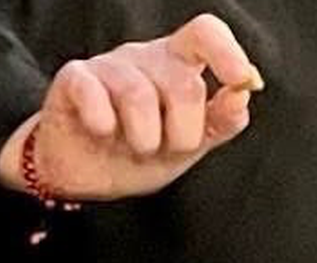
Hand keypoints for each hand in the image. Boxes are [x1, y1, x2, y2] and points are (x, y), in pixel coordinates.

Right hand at [0, 13, 262, 200]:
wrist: (88, 174)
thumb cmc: (143, 150)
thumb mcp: (192, 143)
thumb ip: (222, 120)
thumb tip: (243, 95)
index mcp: (179, 66)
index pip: (206, 34)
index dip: (227, 52)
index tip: (240, 80)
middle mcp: (146, 57)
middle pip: (184, 84)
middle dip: (184, 133)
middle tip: (165, 148)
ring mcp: (108, 65)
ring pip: (140, 96)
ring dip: (145, 139)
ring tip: (135, 147)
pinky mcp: (73, 79)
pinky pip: (93, 96)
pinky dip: (103, 124)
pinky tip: (102, 132)